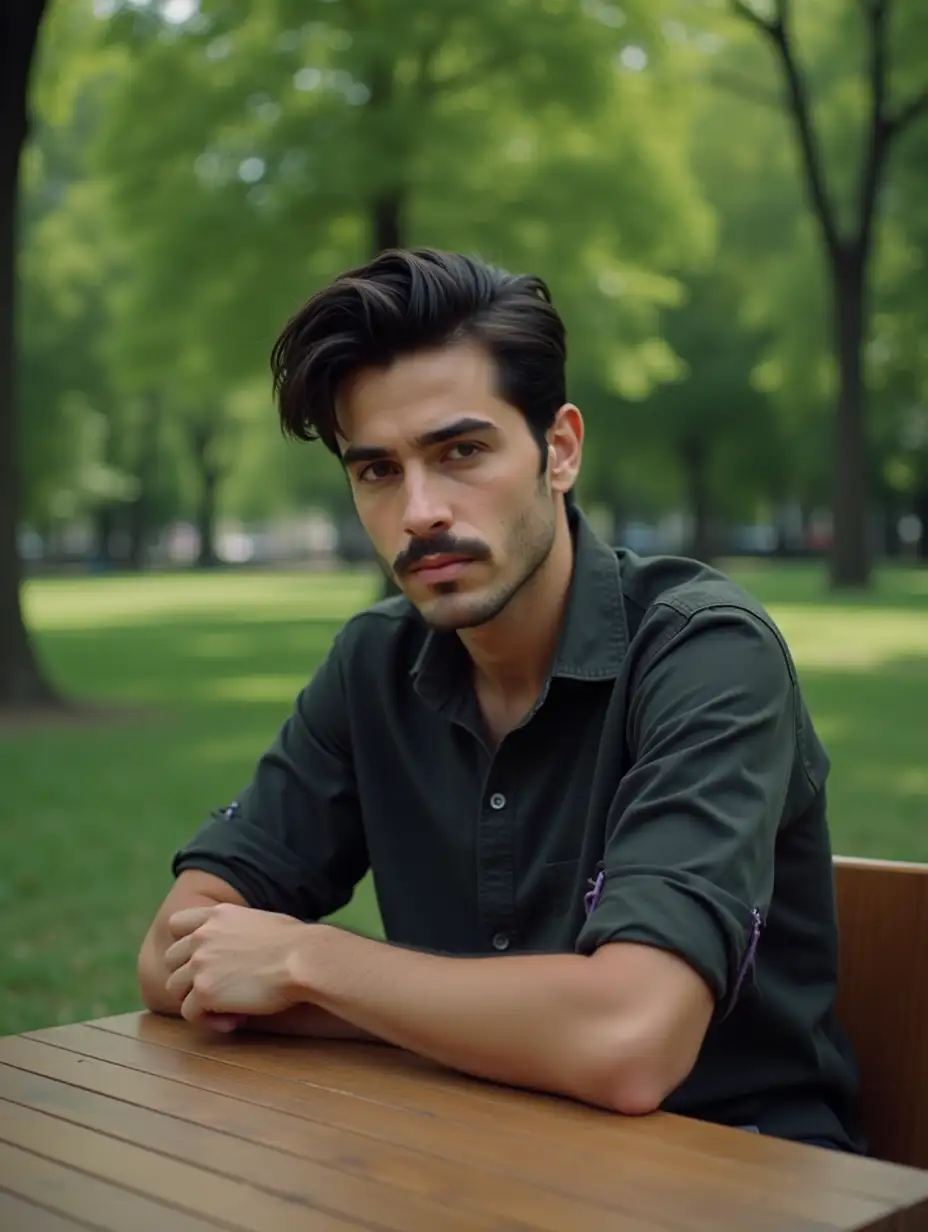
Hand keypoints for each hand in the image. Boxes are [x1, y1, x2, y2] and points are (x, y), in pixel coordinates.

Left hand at [164, 902, 310, 1028]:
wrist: (303, 959)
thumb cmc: (295, 942)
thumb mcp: (259, 921)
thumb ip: (236, 930)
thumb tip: (239, 947)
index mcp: (217, 915)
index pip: (176, 923)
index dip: (184, 943)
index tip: (203, 958)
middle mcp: (202, 935)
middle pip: (171, 960)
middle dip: (189, 976)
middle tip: (218, 989)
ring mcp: (200, 963)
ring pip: (174, 988)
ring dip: (196, 1000)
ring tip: (227, 1009)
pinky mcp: (204, 991)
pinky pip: (190, 1013)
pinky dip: (209, 1021)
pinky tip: (234, 1020)